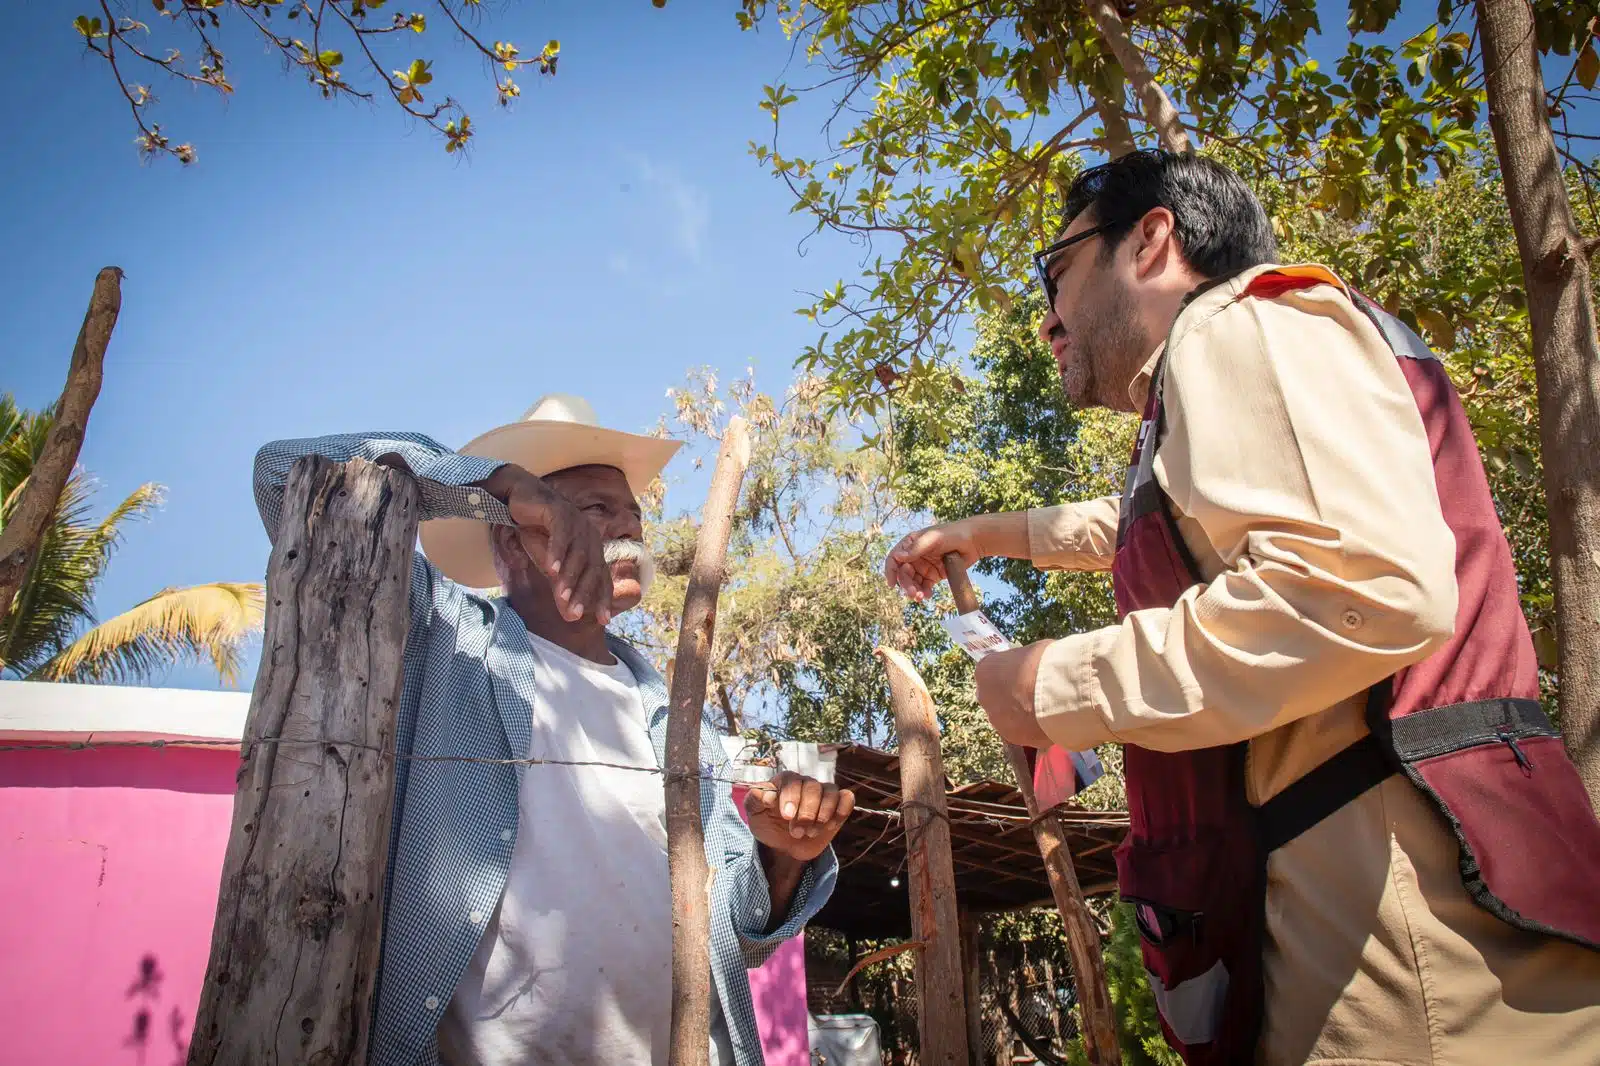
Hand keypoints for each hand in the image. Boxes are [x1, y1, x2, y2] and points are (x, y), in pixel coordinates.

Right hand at [486, 466, 612, 623]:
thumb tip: (570, 616)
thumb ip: (561, 585)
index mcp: (592, 548)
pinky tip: (550, 568)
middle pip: (591, 568)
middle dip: (584, 593)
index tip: (605, 620)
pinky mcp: (560, 511)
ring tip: (562, 596)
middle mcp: (590, 535)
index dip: (603, 598)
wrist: (521, 500)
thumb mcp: (550, 564)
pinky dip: (557, 551)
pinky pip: (561, 534)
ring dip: (569, 577)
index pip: (601, 577)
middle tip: (575, 615)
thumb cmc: (538, 533)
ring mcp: (577, 522)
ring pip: (577, 553)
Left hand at [742, 771, 855, 862]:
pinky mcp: (837, 805)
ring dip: (822, 815)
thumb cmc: (768, 825)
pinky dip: (840, 811)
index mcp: (785, 781)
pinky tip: (829, 826)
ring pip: (831, 792)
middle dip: (806, 813)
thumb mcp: (755, 815)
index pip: (792, 780)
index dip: (791, 797)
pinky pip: (846, 799)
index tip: (787, 816)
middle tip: (796, 832)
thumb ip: (754, 801)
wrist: (784, 846)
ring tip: (811, 833)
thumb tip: (765, 794)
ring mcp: (823, 793)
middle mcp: (806, 783)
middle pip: (813, 787)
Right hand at [884, 519, 981, 601]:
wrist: (974, 541)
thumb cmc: (953, 534)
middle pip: (903, 574)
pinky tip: (927, 595)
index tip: (892, 584)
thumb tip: (898, 557)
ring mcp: (924, 567)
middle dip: (906, 585)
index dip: (890, 571)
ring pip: (913, 582)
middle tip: (913, 594)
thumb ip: (916, 548)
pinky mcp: (934, 575)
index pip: (894, 558)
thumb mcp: (933, 539)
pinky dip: (924, 592)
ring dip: (914, 591)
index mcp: (910, 544)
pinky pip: (925, 586)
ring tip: (920, 597)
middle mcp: (915, 556)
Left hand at [974, 641, 1055, 748]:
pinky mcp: (1013, 738)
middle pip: (996, 696)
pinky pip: (1022, 731)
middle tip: (1034, 694)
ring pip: (1006, 717)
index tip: (1026, 675)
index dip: (1011, 674)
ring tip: (1044, 711)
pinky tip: (1049, 722)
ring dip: (1021, 715)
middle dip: (1012, 696)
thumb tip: (1031, 669)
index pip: (992, 671)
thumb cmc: (1046, 663)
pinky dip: (1032, 728)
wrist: (1059, 692)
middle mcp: (984, 696)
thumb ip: (1023, 665)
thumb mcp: (1032, 653)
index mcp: (985, 670)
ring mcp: (997, 719)